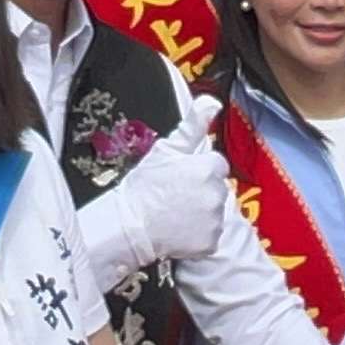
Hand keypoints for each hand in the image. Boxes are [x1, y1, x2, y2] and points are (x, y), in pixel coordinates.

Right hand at [80, 99, 231, 284]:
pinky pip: (211, 235)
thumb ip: (193, 125)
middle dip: (201, 190)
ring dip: (202, 212)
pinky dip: (199, 235)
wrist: (128, 227)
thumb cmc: (143, 187)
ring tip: (176, 213)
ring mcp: (215, 221)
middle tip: (175, 195)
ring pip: (215, 212)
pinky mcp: (211, 243)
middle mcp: (217, 194)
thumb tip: (212, 101)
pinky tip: (179, 229)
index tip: (181, 177)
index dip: (197, 169)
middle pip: (216, 188)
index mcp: (208, 168)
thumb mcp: (166, 150)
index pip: (215, 165)